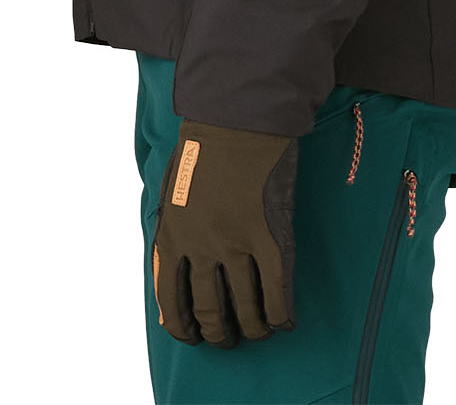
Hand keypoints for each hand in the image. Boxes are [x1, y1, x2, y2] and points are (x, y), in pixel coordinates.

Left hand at [151, 118, 297, 345]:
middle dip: (220, 334)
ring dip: (253, 329)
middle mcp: (202, 247)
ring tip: (258, 332)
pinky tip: (284, 321)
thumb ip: (172, 233)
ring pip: (247, 309)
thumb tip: (172, 270)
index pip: (172, 303)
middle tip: (228, 338)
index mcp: (172, 237)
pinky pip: (278, 291)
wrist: (238, 116)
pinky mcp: (271, 236)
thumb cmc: (203, 148)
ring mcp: (238, 243)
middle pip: (211, 312)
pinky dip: (281, 314)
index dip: (184, 329)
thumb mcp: (171, 192)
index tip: (194, 337)